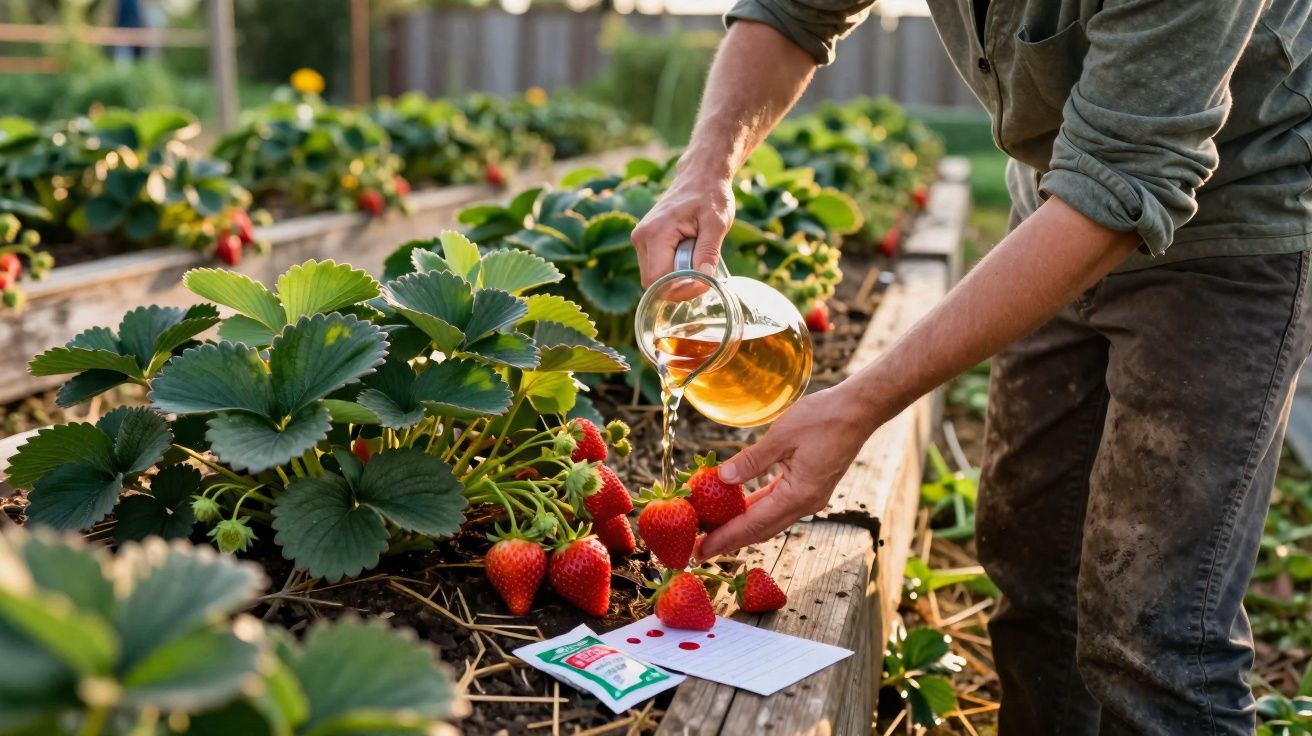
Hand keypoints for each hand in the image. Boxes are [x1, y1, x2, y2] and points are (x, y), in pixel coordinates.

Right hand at [631, 169, 734, 287]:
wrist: (700, 176)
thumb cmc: (710, 195)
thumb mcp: (717, 223)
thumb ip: (708, 251)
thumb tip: (704, 279)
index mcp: (655, 233)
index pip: (660, 279)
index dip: (682, 289)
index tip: (705, 283)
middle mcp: (641, 238)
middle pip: (653, 283)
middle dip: (679, 287)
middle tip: (704, 276)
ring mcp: (640, 239)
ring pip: (653, 278)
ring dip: (676, 279)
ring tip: (696, 260)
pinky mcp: (644, 241)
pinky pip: (654, 268)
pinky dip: (672, 270)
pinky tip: (688, 256)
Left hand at [696, 382, 883, 559]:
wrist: (859, 410)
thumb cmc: (823, 418)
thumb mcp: (781, 436)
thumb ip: (751, 461)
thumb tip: (722, 479)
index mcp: (799, 496)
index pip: (753, 524)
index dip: (725, 538)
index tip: (701, 550)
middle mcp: (806, 504)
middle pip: (761, 530)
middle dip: (730, 539)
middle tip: (700, 549)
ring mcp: (810, 497)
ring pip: (770, 519)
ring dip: (743, 526)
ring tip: (715, 530)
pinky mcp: (810, 487)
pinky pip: (778, 504)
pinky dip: (757, 508)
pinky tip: (739, 506)